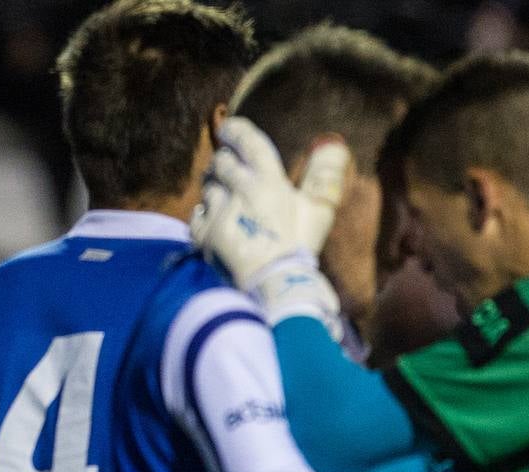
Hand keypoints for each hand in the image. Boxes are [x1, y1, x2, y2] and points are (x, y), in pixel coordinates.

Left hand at [192, 116, 349, 335]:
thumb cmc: (299, 248)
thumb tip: (331, 145)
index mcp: (269, 181)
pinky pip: (197, 213)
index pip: (247, 141)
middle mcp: (240, 191)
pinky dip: (204, 214)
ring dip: (214, 188)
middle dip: (223, 162)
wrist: (274, 286)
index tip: (228, 128)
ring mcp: (219, 212)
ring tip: (225, 198)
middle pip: (221, 162)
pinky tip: (217, 222)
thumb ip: (322, 175)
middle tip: (226, 168)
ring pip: (207, 187)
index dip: (235, 130)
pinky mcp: (203, 233)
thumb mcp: (318, 210)